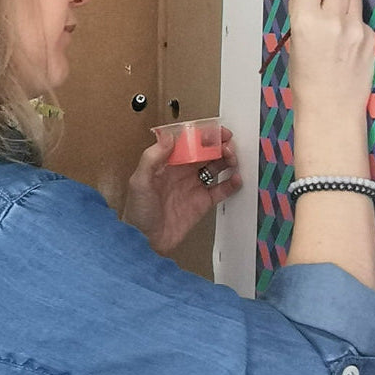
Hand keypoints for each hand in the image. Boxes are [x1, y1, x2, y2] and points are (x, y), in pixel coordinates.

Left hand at [123, 127, 243, 254]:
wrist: (145, 243)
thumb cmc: (138, 212)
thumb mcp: (139, 182)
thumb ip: (153, 158)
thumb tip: (169, 136)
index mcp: (166, 163)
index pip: (188, 143)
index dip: (203, 135)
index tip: (217, 131)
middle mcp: (181, 172)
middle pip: (204, 152)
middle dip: (218, 146)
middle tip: (229, 146)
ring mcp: (193, 187)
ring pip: (215, 167)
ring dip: (226, 160)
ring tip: (233, 159)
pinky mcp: (202, 203)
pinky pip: (220, 190)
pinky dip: (231, 184)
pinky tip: (236, 179)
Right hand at [287, 0, 374, 119]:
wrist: (331, 110)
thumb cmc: (306, 83)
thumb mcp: (294, 45)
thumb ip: (303, 17)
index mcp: (306, 21)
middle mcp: (333, 21)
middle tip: (322, 12)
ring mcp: (356, 29)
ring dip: (344, 5)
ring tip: (336, 26)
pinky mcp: (372, 38)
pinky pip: (363, 18)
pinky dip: (355, 25)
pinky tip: (347, 45)